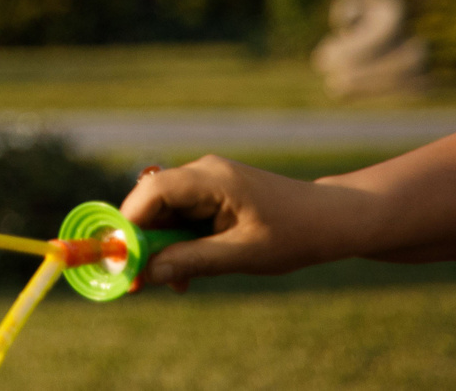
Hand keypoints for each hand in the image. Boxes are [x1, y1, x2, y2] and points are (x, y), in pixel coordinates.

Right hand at [121, 155, 387, 286]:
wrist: (335, 220)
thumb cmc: (295, 234)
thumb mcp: (243, 254)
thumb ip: (192, 260)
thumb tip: (147, 272)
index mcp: (208, 178)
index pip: (151, 192)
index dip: (129, 223)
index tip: (120, 258)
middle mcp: (202, 172)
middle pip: (153, 202)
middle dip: (145, 241)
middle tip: (145, 280)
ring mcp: (208, 181)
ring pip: (166, 212)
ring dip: (165, 246)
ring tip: (178, 282)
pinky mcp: (215, 194)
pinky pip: (184, 215)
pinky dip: (181, 241)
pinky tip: (190, 268)